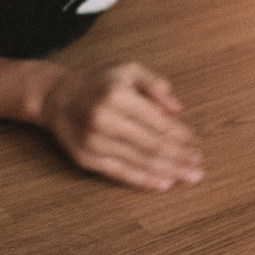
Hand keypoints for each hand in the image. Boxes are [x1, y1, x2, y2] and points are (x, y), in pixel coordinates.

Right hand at [38, 62, 203, 190]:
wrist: (56, 95)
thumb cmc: (97, 82)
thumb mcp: (127, 70)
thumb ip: (155, 85)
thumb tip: (178, 110)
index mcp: (118, 95)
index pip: (158, 122)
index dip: (181, 136)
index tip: (197, 146)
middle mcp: (105, 119)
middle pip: (151, 145)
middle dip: (179, 158)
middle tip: (198, 168)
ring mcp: (94, 141)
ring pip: (138, 161)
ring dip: (167, 171)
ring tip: (187, 177)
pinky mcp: (86, 158)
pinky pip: (119, 173)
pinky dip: (143, 180)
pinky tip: (162, 184)